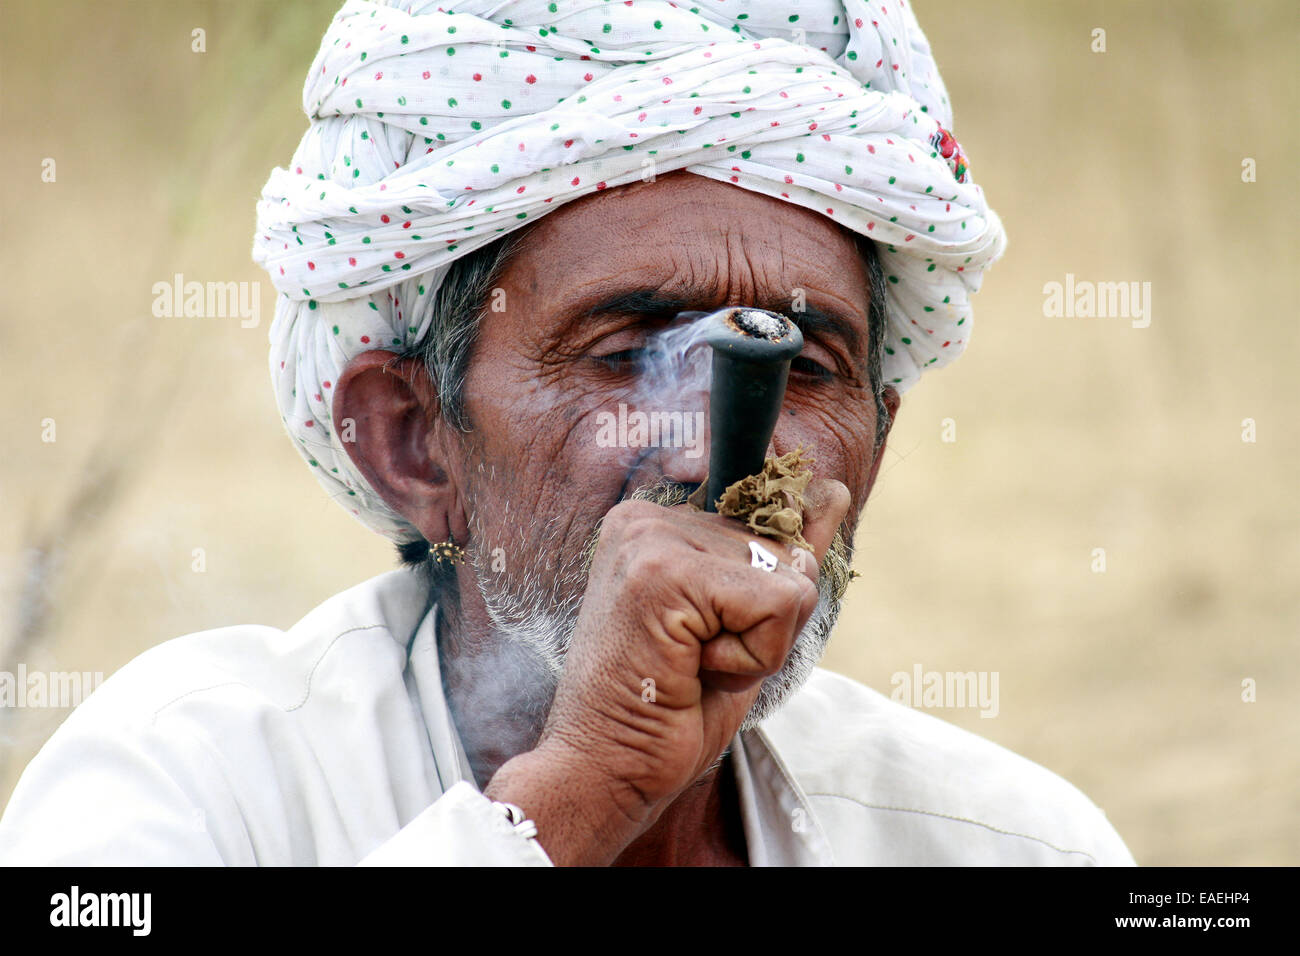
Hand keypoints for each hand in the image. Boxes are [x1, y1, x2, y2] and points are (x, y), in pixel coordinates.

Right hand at [484, 477, 849, 865]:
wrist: (606, 771)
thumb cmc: (668, 709)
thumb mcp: (741, 624)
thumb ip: (782, 554)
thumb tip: (833, 489)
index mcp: (659, 522)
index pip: (773, 526)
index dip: (762, 601)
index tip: (701, 641)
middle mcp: (650, 517)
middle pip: (788, 554)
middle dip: (765, 625)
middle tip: (695, 661)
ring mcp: (652, 538)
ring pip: (789, 580)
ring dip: (758, 645)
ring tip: (691, 667)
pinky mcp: (664, 571)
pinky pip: (778, 605)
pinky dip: (754, 657)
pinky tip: (694, 672)